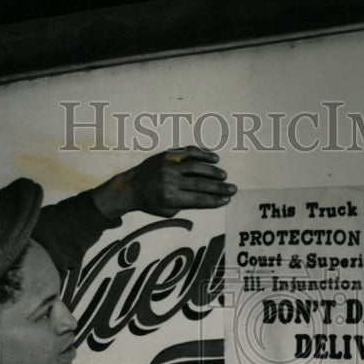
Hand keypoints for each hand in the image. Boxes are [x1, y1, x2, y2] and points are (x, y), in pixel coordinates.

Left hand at [90, 146, 235, 219]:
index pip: (197, 199)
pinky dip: (202, 153)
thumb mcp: (168, 211)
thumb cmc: (151, 203)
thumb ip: (187, 205)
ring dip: (213, 171)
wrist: (130, 187)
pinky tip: (214, 157)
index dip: (214, 200)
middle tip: (233, 189)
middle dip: (219, 187)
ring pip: (196, 166)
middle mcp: (169, 181)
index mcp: (169, 198)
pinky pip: (188, 152)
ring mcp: (168, 166)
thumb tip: (210, 199)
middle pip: (200, 184)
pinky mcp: (167, 154)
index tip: (227, 200)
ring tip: (224, 176)